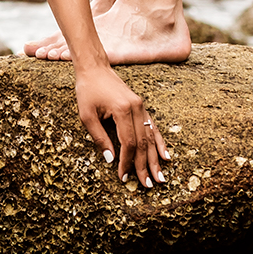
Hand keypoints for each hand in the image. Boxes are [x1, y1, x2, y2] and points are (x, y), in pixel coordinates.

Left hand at [75, 63, 169, 187]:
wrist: (95, 68)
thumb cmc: (87, 91)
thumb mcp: (86, 115)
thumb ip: (99, 138)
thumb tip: (111, 160)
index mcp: (122, 110)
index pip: (128, 143)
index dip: (127, 162)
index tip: (123, 177)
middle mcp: (136, 108)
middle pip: (143, 143)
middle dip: (145, 166)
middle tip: (148, 185)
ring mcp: (141, 106)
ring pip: (151, 137)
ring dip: (155, 158)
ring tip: (160, 177)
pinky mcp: (141, 106)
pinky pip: (153, 127)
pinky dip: (159, 142)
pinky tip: (165, 156)